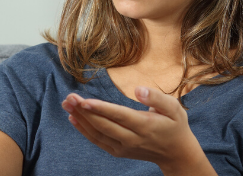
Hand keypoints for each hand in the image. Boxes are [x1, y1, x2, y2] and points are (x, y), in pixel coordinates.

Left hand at [60, 87, 214, 174]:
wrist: (176, 153)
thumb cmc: (175, 125)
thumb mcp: (174, 108)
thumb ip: (157, 97)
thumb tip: (138, 89)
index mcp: (145, 125)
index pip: (119, 116)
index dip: (100, 109)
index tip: (83, 101)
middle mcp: (132, 139)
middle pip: (104, 125)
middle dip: (84, 111)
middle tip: (69, 97)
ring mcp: (123, 147)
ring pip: (98, 133)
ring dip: (80, 119)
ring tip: (67, 104)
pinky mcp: (118, 151)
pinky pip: (98, 141)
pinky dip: (84, 130)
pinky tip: (73, 118)